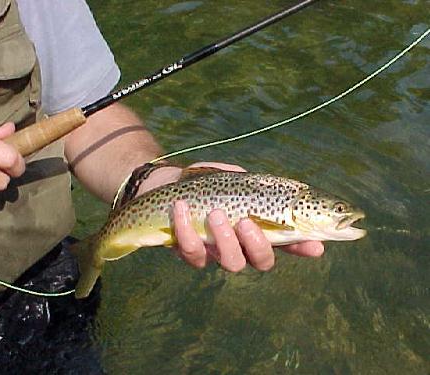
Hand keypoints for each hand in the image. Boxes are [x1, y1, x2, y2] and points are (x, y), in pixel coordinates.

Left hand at [139, 161, 323, 272]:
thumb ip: (254, 184)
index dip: (304, 246)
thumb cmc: (205, 181)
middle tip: (246, 222)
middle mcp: (241, 245)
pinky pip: (191, 252)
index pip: (288, 240)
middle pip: (261, 261)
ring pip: (231, 262)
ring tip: (215, 214)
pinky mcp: (189, 252)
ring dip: (225, 239)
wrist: (167, 184)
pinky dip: (185, 229)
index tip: (317, 246)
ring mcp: (216, 252)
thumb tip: (280, 190)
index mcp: (257, 227)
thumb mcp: (232, 177)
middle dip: (258, 244)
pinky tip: (180, 207)